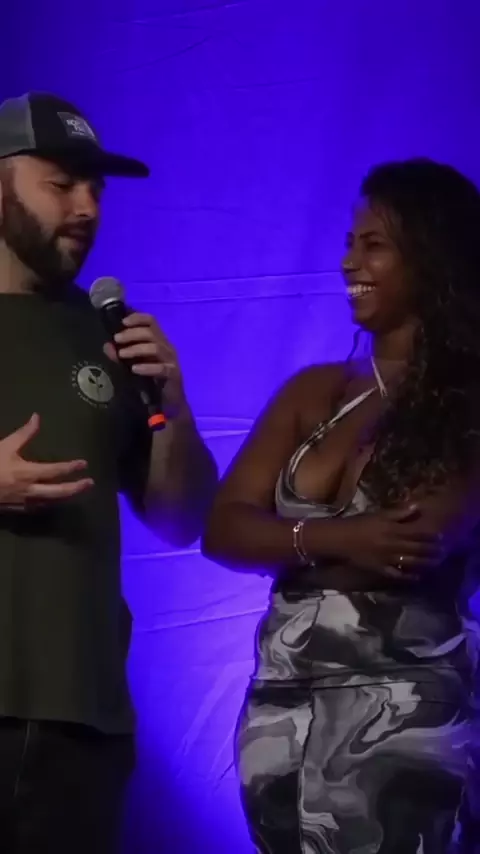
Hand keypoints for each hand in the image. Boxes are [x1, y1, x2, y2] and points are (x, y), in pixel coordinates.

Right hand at [0, 414, 92, 510]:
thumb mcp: (6, 445)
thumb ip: (24, 434)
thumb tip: (37, 418)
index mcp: (28, 473)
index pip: (55, 471)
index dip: (71, 467)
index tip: (84, 464)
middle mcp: (29, 490)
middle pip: (58, 492)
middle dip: (76, 488)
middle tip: (90, 483)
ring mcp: (23, 501)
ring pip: (49, 501)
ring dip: (64, 496)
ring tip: (76, 491)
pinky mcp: (15, 508)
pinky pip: (37, 506)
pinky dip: (48, 502)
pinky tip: (51, 500)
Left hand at [104, 312, 186, 417]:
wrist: (169, 403)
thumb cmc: (151, 380)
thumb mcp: (133, 364)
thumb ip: (120, 354)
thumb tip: (107, 346)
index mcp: (159, 340)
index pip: (151, 321)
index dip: (137, 318)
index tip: (122, 322)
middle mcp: (166, 347)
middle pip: (151, 332)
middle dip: (132, 333)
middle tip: (117, 339)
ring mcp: (171, 360)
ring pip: (155, 347)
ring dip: (136, 349)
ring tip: (122, 354)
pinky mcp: (173, 374)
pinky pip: (161, 368)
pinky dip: (147, 367)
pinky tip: (134, 369)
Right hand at [325, 505, 443, 579]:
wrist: (339, 539)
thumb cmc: (358, 524)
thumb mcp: (378, 515)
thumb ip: (398, 512)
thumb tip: (416, 506)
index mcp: (392, 529)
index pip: (415, 533)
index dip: (429, 535)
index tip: (440, 536)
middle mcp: (392, 545)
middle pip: (416, 548)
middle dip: (430, 550)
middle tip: (442, 552)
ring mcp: (386, 559)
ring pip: (410, 561)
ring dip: (424, 563)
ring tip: (435, 564)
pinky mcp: (380, 569)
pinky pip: (396, 574)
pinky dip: (407, 576)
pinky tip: (416, 577)